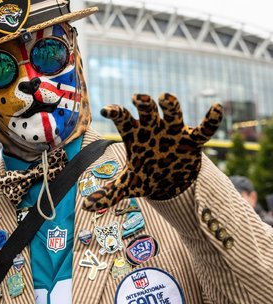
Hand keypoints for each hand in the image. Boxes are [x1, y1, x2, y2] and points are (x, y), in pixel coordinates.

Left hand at [84, 93, 221, 210]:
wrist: (170, 183)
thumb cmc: (145, 176)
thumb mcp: (127, 186)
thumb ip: (108, 194)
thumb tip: (86, 206)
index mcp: (135, 135)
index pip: (122, 119)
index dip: (116, 112)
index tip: (107, 110)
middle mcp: (153, 129)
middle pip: (147, 111)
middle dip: (144, 103)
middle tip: (138, 98)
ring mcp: (173, 133)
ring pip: (174, 114)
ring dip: (171, 106)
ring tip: (165, 97)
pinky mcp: (192, 142)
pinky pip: (204, 130)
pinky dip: (211, 121)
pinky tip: (217, 108)